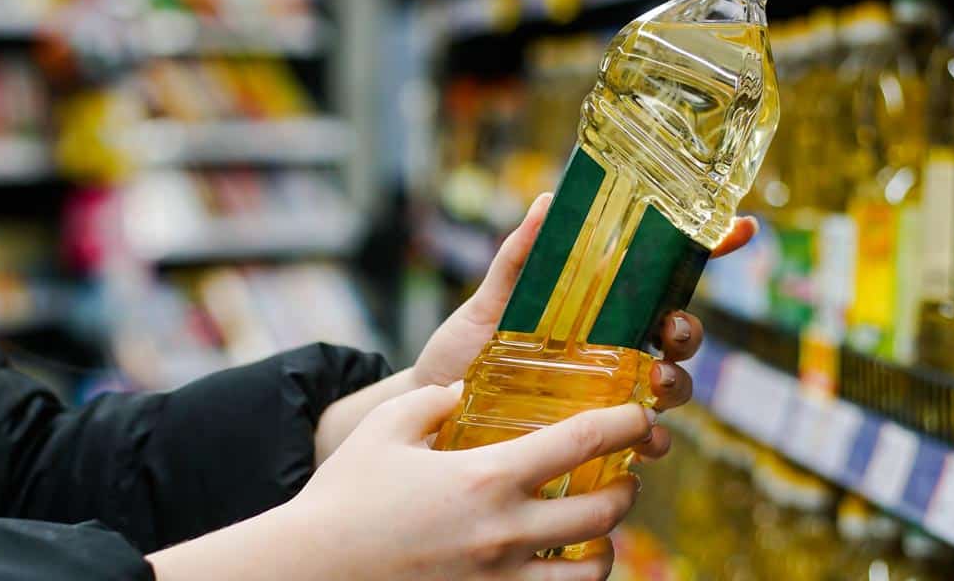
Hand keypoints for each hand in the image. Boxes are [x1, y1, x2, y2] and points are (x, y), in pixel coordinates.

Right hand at [293, 383, 656, 580]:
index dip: (624, 424)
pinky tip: (562, 566)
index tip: (640, 414)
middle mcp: (506, 531)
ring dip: (606, 545)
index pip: (582, 443)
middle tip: (625, 474)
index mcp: (487, 477)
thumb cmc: (345, 494)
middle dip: (627, 488)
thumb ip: (433, 400)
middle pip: (605, 512)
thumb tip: (463, 391)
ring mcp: (501, 579)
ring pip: (592, 571)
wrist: (313, 569)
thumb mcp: (387, 427)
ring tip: (599, 529)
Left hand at [414, 192, 757, 459]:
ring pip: (670, 386)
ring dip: (676, 383)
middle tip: (672, 330)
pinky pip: (643, 441)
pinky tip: (644, 439)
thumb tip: (546, 200)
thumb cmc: (462, 355)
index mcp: (598, 307)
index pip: (663, 275)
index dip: (708, 249)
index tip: (741, 226)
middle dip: (689, 330)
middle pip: (678, 333)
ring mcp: (609, 394)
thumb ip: (518, 258)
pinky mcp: (596, 438)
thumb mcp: (488, 304)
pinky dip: (653, 440)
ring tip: (655, 383)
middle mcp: (614, 349)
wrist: (429, 417)